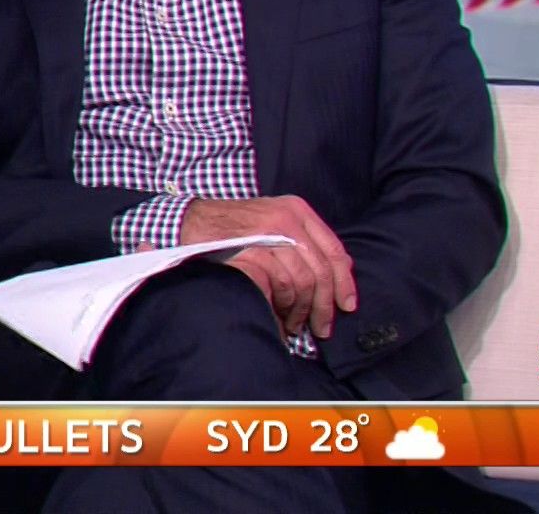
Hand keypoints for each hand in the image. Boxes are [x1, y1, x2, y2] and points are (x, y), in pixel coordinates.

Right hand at [180, 196, 356, 339]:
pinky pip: (283, 282)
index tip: (347, 306)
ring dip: (304, 309)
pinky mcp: (254, 247)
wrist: (190, 221)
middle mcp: (288, 217)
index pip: (334, 250)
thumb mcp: (273, 221)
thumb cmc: (232, 227)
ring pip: (305, 279)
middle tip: (322, 327)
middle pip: (322, 268)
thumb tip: (339, 269)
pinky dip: (286, 305)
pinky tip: (281, 316)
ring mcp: (271, 232)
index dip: (344, 282)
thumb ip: (303, 240)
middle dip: (325, 304)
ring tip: (296, 326)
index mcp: (297, 210)